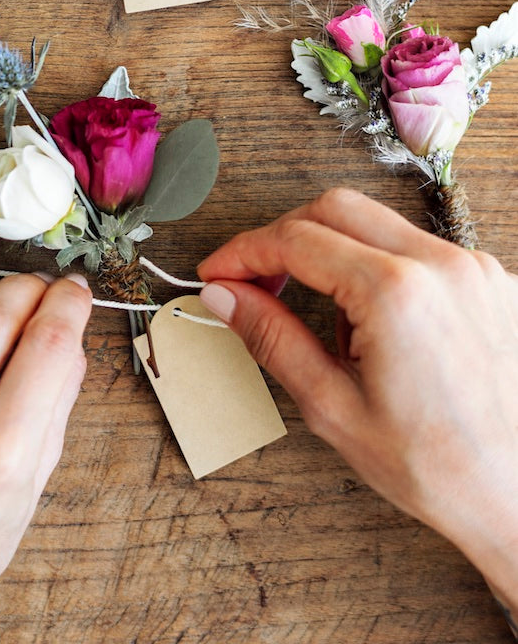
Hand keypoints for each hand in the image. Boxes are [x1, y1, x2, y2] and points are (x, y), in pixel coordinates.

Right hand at [197, 189, 517, 615]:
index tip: (217, 273)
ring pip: (379, 224)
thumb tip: (224, 296)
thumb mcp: (333, 407)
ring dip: (335, 254)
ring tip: (331, 326)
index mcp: (395, 293)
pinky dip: (382, 269)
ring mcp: (473, 268)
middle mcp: (440, 264)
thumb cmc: (437, 467)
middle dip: (284, 238)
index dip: (243, 252)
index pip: (295, 239)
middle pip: (336, 208)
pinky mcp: (493, 280)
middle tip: (254, 282)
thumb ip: (273, 338)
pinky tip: (379, 328)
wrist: (517, 497)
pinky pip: (419, 249)